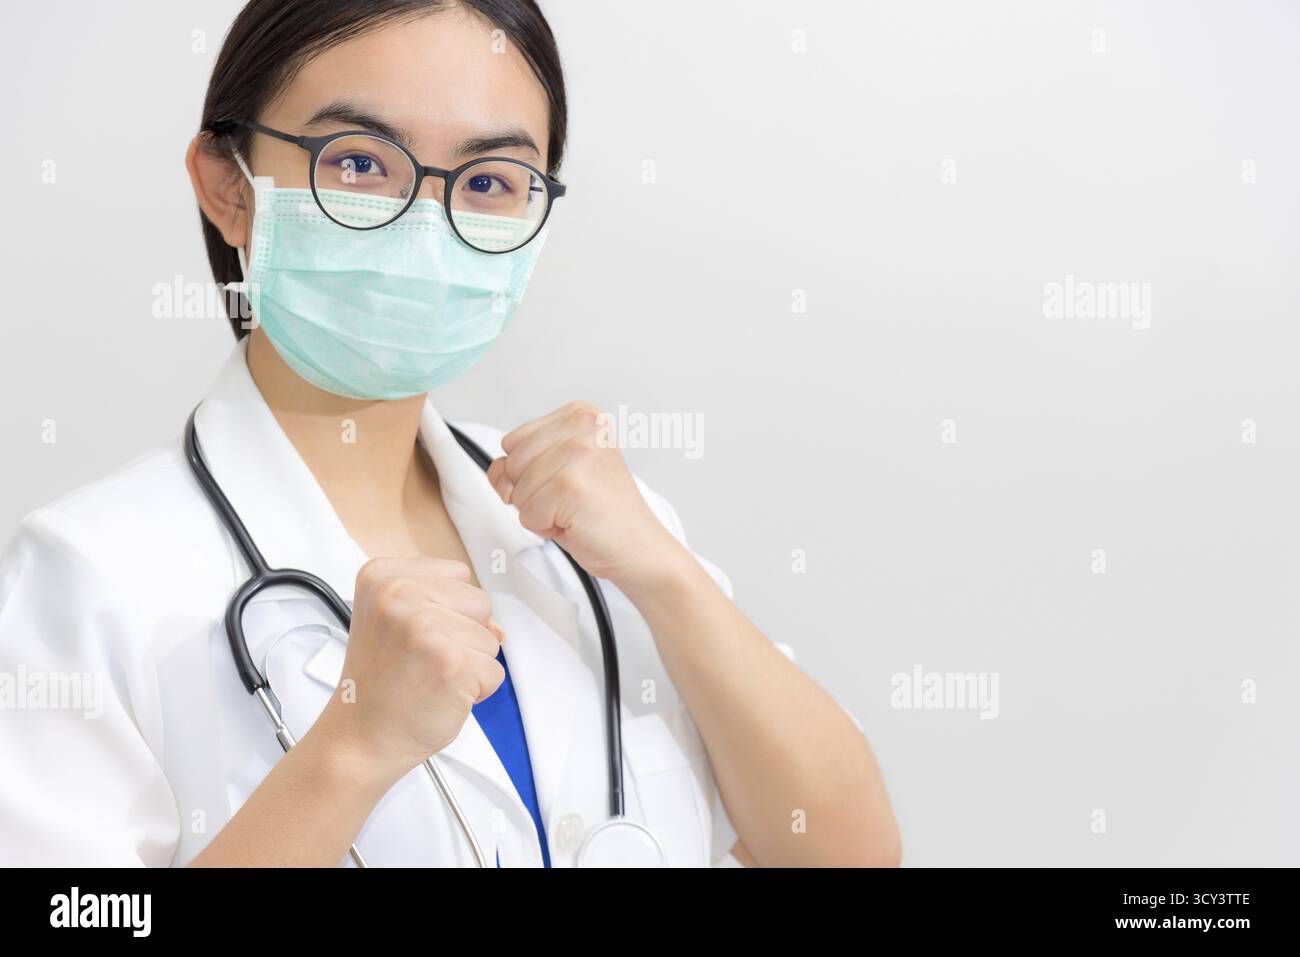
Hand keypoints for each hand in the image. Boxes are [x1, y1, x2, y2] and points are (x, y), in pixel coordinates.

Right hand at [319, 557, 505, 784]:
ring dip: (470, 664)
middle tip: (422, 662)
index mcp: (382, 576)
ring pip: (491, 637)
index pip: (458, 575)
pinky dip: (477, 691)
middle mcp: (399, 594)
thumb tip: (497, 626)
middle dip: (464, 637)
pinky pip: (494, 671)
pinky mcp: (451, 662)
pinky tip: (440, 696)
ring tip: (428, 679)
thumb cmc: (378, 688)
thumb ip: (444, 606)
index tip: (413, 638)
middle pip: (480, 602)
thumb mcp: (396, 623)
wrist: (359, 739)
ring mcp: (426, 627)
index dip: (448, 612)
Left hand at [487, 401, 684, 585]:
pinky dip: (545, 527)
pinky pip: (527, 514)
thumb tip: (497, 471)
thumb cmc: (598, 512)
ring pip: (517, 490)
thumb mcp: (553, 474)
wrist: (636, 547)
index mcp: (581, 414)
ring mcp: (579, 454)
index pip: (513, 441)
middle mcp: (583, 426)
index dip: (530, 472)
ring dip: (539, 511)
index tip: (567, 481)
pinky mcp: (572, 486)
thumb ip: (518, 464)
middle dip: (531, 491)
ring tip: (574, 511)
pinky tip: (575, 523)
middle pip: (512, 462)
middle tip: (571, 499)